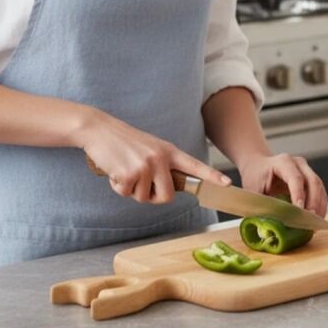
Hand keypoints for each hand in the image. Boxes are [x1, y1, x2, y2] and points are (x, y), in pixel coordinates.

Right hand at [78, 108, 231, 204]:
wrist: (100, 129)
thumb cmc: (124, 142)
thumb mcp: (150, 148)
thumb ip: (163, 165)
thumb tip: (169, 191)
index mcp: (169, 151)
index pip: (194, 165)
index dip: (212, 176)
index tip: (227, 184)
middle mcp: (160, 158)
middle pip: (168, 196)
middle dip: (153, 197)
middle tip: (140, 183)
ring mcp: (145, 165)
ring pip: (144, 198)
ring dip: (131, 190)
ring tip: (125, 169)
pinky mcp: (129, 173)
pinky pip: (126, 195)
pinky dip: (118, 187)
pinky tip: (115, 170)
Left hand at [238, 152, 327, 216]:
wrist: (258, 166)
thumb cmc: (255, 176)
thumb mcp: (255, 190)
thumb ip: (265, 205)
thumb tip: (273, 224)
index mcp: (282, 162)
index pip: (295, 178)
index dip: (299, 195)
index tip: (300, 211)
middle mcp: (298, 163)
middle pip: (313, 182)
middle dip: (314, 203)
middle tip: (310, 221)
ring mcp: (306, 170)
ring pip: (319, 188)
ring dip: (320, 207)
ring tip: (314, 225)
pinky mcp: (311, 179)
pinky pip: (320, 192)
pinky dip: (320, 206)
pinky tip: (316, 220)